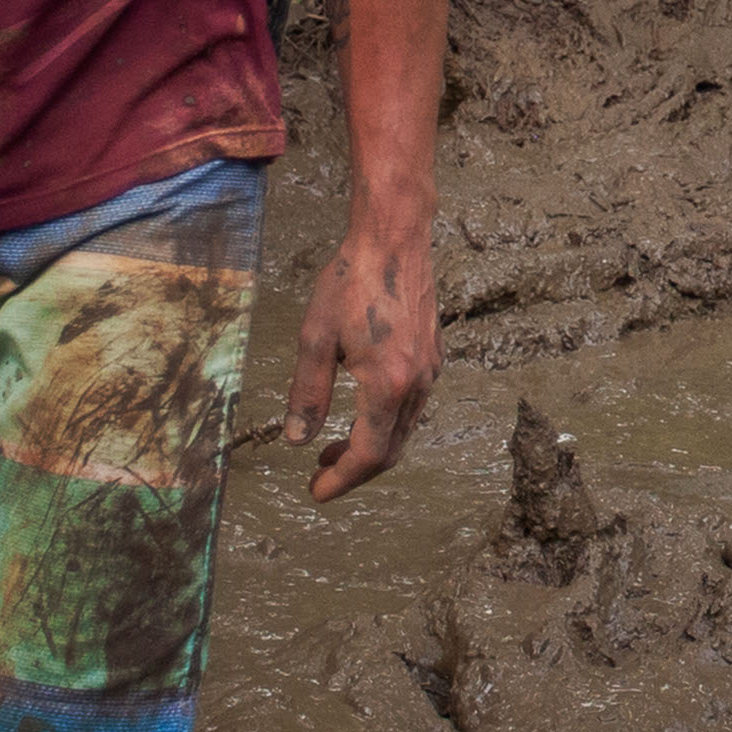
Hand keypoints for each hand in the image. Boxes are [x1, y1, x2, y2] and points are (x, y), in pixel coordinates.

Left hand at [284, 213, 438, 500]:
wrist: (393, 239)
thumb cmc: (351, 282)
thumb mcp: (315, 338)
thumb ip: (308, 393)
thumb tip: (298, 440)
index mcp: (387, 384)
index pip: (369, 453)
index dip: (342, 479)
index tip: (316, 491)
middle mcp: (417, 384)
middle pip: (390, 450)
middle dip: (355, 469)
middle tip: (319, 474)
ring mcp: (430, 371)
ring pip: (403, 431)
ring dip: (370, 447)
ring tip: (332, 446)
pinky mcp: (433, 357)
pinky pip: (411, 408)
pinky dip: (385, 424)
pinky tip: (360, 413)